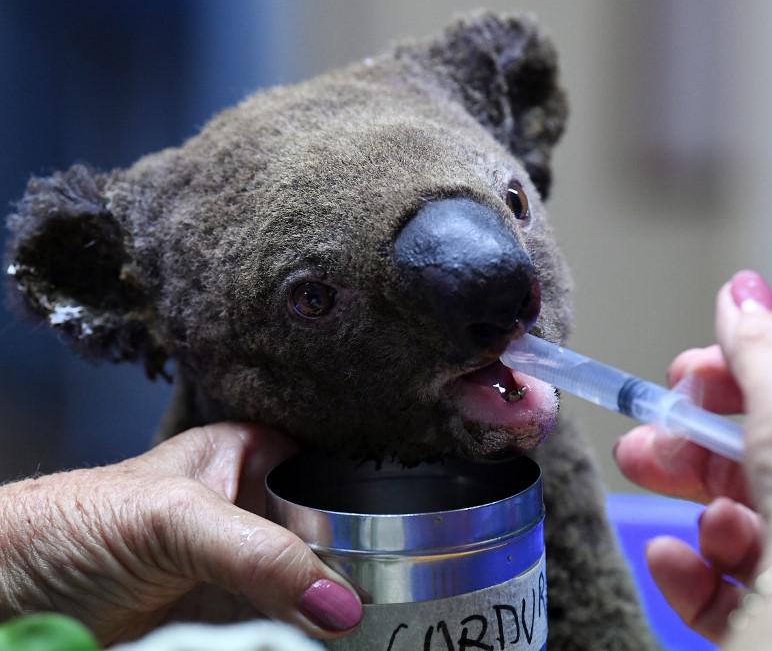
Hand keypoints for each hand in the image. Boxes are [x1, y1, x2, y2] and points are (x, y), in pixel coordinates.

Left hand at [0, 423, 361, 644]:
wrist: (4, 603)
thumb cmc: (70, 527)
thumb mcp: (174, 520)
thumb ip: (261, 555)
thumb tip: (341, 605)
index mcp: (251, 457)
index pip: (335, 474)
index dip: (374, 505)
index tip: (413, 545)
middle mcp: (253, 512)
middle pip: (334, 540)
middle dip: (361, 570)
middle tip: (397, 601)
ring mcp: (242, 573)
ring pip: (314, 593)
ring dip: (335, 614)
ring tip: (377, 629)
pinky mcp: (228, 626)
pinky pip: (285, 633)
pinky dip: (306, 641)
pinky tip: (331, 642)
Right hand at [614, 271, 771, 641]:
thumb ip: (757, 339)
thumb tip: (742, 289)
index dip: (739, 379)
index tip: (683, 378)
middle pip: (765, 464)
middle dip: (693, 451)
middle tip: (642, 444)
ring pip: (750, 528)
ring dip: (705, 510)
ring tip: (681, 503)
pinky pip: (739, 592)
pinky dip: (697, 573)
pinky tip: (670, 558)